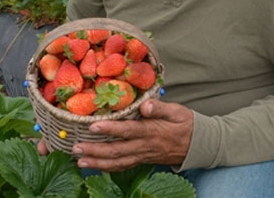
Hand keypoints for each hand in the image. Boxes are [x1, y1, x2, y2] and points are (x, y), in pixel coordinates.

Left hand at [70, 99, 192, 170]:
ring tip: (79, 160)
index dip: (110, 129)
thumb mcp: (177, 111)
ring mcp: (142, 156)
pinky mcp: (142, 160)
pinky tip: (94, 166)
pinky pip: (123, 167)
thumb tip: (145, 105)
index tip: (93, 126)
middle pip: (117, 151)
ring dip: (97, 162)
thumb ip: (160, 107)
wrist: (197, 144)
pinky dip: (107, 168)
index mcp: (151, 131)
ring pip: (117, 162)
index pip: (128, 131)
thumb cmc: (185, 123)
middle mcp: (144, 146)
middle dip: (95, 151)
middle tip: (76, 148)